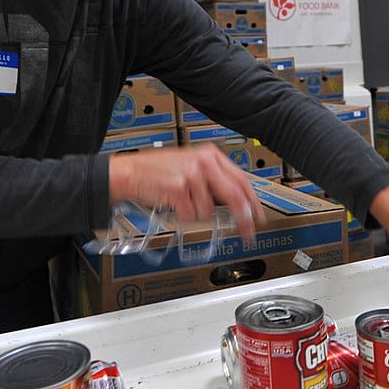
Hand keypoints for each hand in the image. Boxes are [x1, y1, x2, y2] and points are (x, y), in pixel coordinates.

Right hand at [107, 146, 263, 241]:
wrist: (130, 173)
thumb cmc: (158, 172)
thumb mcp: (192, 166)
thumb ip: (214, 179)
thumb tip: (236, 203)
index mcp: (211, 155)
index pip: (242, 180)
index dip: (253, 202)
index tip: (257, 217)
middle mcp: (205, 162)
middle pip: (235, 195)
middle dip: (244, 219)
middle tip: (247, 234)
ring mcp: (192, 175)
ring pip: (209, 210)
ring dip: (197, 214)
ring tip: (183, 203)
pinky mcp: (179, 188)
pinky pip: (191, 215)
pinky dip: (183, 216)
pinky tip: (173, 204)